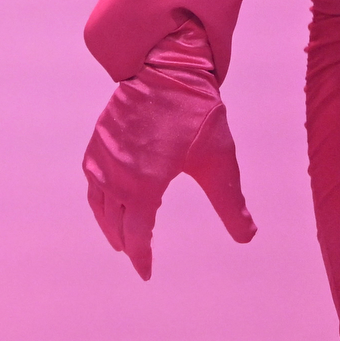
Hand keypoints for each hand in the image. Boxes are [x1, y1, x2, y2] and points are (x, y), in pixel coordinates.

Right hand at [83, 21, 254, 279]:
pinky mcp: (100, 138)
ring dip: (106, 220)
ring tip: (116, 234)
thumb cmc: (194, 114)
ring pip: (97, 198)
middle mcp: (116, 172)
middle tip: (134, 256)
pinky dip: (96, 193)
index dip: (141, 256)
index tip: (146, 273)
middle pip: (113, 220)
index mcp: (143, 183)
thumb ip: (231, 204)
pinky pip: (91, 175)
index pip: (137, 233)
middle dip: (124, 241)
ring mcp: (104, 154)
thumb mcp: (219, 162)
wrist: (166, 68)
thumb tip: (248, 237)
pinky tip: (105, 193)